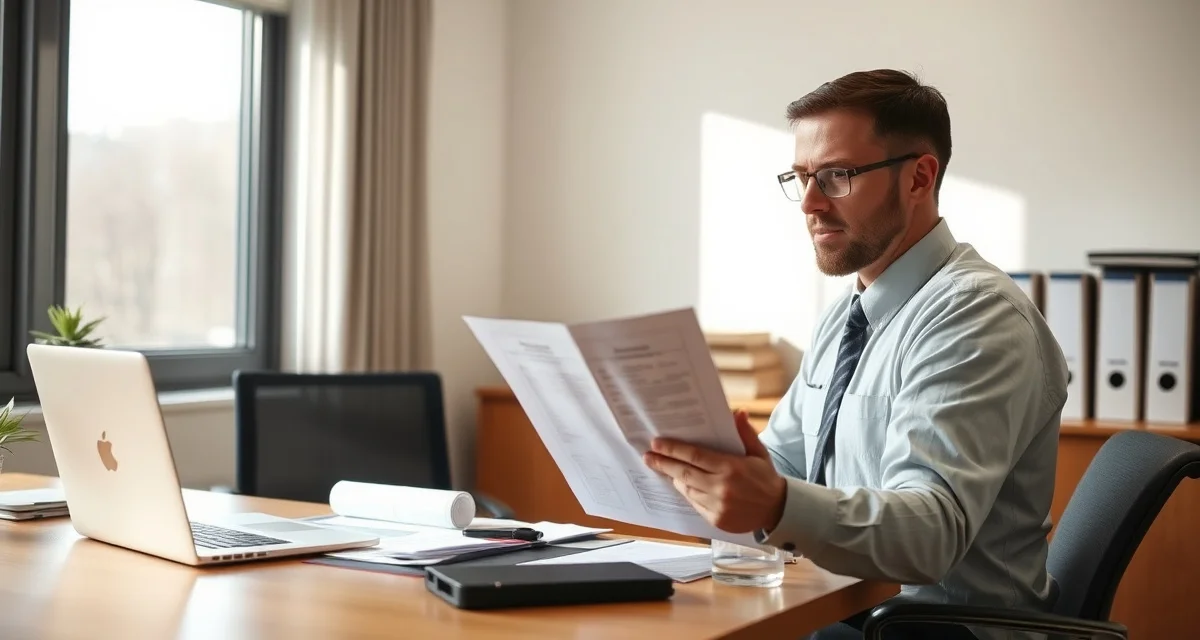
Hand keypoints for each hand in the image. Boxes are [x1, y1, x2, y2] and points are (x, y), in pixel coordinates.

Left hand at [643, 409, 786, 533]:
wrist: (778, 510)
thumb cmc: (765, 478)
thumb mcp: (758, 452)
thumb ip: (745, 432)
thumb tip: (736, 412)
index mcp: (731, 467)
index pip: (694, 455)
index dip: (673, 449)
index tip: (656, 443)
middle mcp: (722, 487)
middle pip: (683, 473)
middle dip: (663, 463)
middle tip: (648, 456)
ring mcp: (718, 506)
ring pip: (686, 489)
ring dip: (674, 478)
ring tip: (664, 468)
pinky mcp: (716, 519)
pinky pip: (694, 503)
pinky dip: (687, 493)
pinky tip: (682, 484)